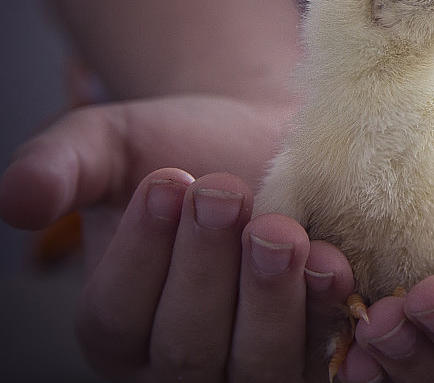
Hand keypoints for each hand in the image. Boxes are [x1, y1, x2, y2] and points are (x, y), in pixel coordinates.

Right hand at [0, 95, 351, 380]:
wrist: (261, 141)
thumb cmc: (181, 146)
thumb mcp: (110, 144)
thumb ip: (61, 167)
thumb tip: (16, 199)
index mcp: (119, 325)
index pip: (117, 319)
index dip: (140, 256)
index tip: (168, 183)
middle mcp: (181, 362)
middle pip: (186, 352)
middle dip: (205, 273)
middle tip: (224, 194)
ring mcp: (254, 361)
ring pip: (256, 364)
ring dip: (269, 300)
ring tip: (279, 232)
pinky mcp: (318, 345)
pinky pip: (325, 352)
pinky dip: (329, 315)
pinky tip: (332, 265)